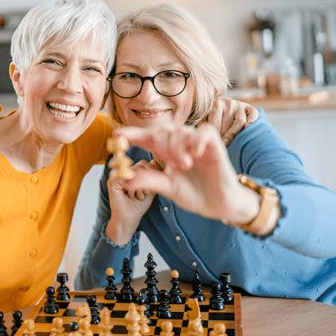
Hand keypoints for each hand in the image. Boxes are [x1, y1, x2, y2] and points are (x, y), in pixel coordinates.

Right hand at [105, 160, 156, 245]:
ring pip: (134, 170)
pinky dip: (131, 187)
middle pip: (140, 165)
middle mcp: (124, 172)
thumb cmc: (139, 205)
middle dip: (146, 179)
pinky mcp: (112, 182)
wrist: (130, 218)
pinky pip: (126, 177)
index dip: (151, 173)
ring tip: (138, 195)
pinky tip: (131, 195)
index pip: (144, 163)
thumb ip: (153, 175)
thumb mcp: (150, 188)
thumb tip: (154, 161)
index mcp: (132, 172)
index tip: (151, 187)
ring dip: (139, 185)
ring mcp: (117, 175)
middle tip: (145, 193)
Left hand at [112, 122, 258, 225]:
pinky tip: (194, 153)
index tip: (116, 135)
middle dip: (159, 143)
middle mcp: (180, 144)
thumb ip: (148, 180)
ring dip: (177, 147)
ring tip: (183, 165)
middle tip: (167, 163)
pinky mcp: (215, 144)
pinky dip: (197, 139)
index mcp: (167, 152)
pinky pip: (204, 131)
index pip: (146, 138)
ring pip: (180, 131)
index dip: (132, 134)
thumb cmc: (195, 194)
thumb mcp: (168, 188)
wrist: (220, 205)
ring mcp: (197, 142)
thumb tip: (123, 178)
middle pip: (162, 130)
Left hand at [203, 97, 257, 145]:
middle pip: (227, 123)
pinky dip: (251, 120)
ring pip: (240, 121)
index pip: (215, 122)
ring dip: (235, 133)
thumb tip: (203, 136)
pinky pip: (253, 113)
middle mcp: (228, 102)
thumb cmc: (212, 118)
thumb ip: (202, 126)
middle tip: (223, 144)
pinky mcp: (249, 107)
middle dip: (224, 135)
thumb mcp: (204, 120)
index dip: (215, 135)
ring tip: (230, 140)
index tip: (216, 143)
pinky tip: (246, 128)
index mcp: (216, 104)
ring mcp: (239, 104)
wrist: (224, 108)